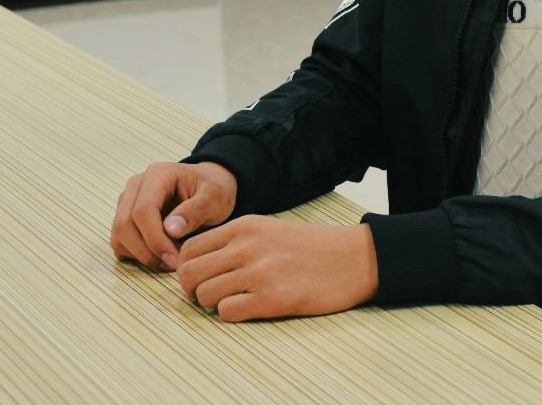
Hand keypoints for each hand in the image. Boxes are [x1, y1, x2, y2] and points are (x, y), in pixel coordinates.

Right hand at [110, 161, 236, 271]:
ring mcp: (127, 202)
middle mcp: (136, 186)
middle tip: (172, 265)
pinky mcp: (126, 219)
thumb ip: (195, 211)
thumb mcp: (214, 197)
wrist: (209, 187)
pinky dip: (137, 255)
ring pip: (119, 236)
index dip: (155, 239)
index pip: (143, 210)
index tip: (174, 258)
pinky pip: (120, 243)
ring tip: (170, 259)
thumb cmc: (213, 190)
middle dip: (146, 251)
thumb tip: (170, 230)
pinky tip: (161, 255)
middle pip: (124, 224)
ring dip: (141, 255)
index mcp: (158, 175)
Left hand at [177, 216, 378, 320]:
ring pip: (204, 295)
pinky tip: (249, 307)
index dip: (187, 268)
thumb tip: (200, 263)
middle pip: (189, 273)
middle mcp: (247, 246)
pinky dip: (232, 314)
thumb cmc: (312, 247)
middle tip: (210, 294)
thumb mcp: (269, 229)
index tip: (201, 277)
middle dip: (193, 289)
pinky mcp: (272, 298)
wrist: (353, 257)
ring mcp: (259, 272)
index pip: (189, 249)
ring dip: (213, 304)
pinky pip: (227, 312)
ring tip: (234, 301)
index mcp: (244, 226)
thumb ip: (235, 241)